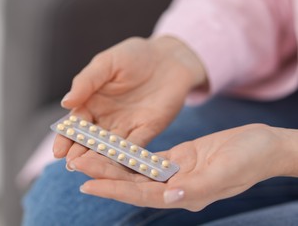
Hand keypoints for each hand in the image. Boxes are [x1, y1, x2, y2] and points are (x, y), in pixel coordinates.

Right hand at [53, 36, 206, 161]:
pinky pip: (134, 147)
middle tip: (71, 165)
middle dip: (79, 153)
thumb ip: (86, 82)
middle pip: (89, 140)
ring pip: (109, 147)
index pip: (75, 124)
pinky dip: (125, 157)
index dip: (66, 137)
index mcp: (91, 102)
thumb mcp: (106, 63)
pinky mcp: (146, 131)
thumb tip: (65, 103)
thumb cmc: (134, 56)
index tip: (58, 151)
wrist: (168, 58)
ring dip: (99, 159)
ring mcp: (126, 127)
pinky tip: (117, 166)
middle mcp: (105, 119)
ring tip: (89, 170)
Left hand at [71, 124, 292, 210]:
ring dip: (112, 163)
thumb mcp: (225, 172)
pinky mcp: (177, 158)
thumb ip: (197, 187)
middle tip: (77, 163)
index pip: (141, 193)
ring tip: (88, 155)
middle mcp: (175, 186)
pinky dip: (129, 154)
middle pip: (132, 181)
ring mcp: (175, 173)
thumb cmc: (249, 159)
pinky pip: (147, 157)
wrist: (263, 145)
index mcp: (184, 194)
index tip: (87, 184)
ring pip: (136, 170)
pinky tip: (112, 149)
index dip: (113, 189)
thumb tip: (169, 196)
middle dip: (104, 173)